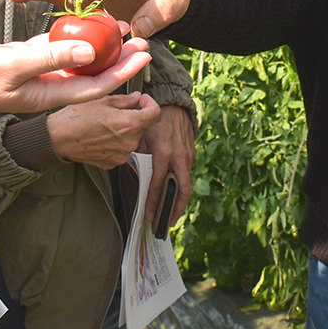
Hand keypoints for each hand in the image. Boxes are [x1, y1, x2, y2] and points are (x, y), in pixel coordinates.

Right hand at [0, 33, 152, 125]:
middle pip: (93, 73)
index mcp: (50, 93)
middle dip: (119, 60)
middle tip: (144, 41)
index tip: (145, 54)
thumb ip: (52, 56)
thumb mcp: (15, 65)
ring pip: (76, 59)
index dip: (124, 70)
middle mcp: (49, 86)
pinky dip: (71, 37)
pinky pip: (55, 48)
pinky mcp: (25, 61)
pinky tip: (85, 22)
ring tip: (121, 29)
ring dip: (100, 46)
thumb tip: (91, 50)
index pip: (97, 84)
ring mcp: (37, 74)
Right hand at [46, 93, 160, 167]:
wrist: (59, 138)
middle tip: (116, 112)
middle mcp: (129, 142)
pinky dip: (116, 143)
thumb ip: (125, 100)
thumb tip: (136, 98)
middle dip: (133, 117)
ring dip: (124, 131)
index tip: (142, 101)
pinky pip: (121, 150)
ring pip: (131, 138)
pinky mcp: (112, 163)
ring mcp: (121, 155)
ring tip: (105, 125)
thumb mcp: (102, 100)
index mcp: (130, 124)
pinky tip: (101, 136)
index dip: (150, 104)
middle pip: (142, 126)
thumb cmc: (76, 118)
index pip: (155, 113)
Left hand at [138, 105, 195, 226]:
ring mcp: (188, 156)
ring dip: (179, 201)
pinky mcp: (191, 154)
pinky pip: (186, 174)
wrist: (174, 104)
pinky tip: (174, 194)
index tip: (150, 216)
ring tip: (171, 214)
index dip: (155, 203)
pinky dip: (180, 186)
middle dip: (175, 210)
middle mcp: (179, 157)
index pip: (159, 184)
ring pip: (186, 184)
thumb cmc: (155, 120)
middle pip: (182, 191)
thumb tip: (136, 174)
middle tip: (167, 223)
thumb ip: (139, 156)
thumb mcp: (141, 137)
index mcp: (164, 153)